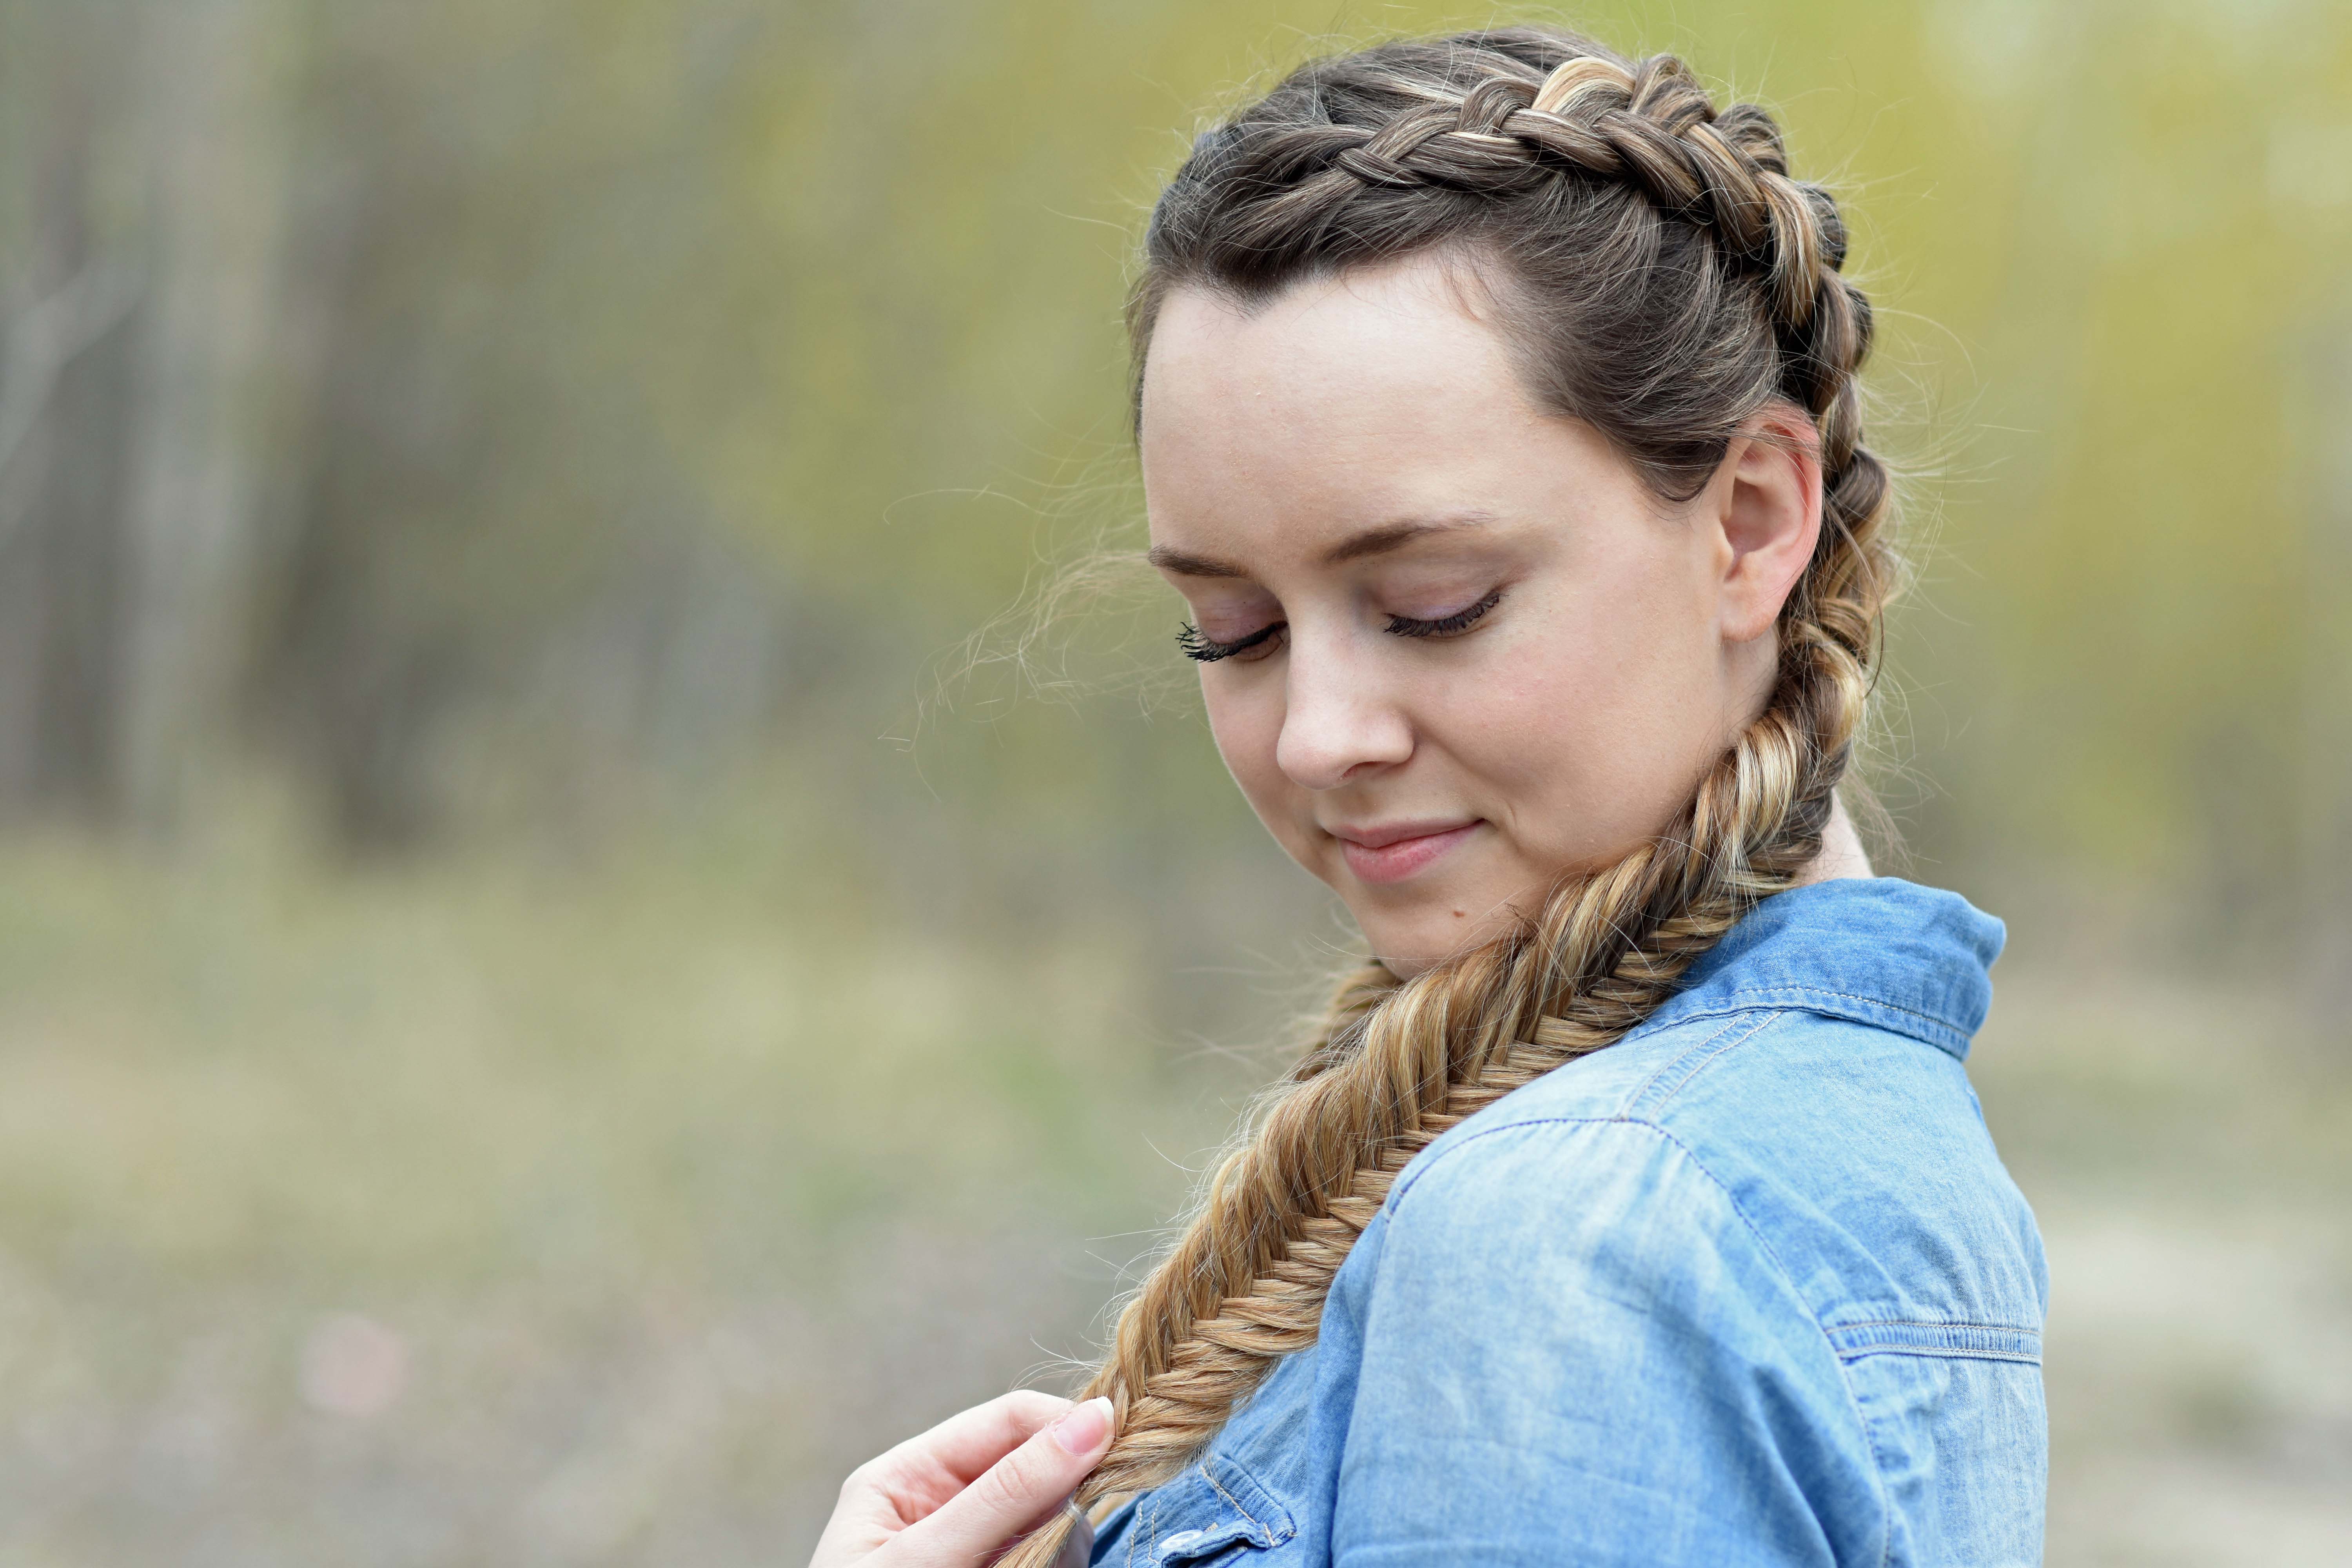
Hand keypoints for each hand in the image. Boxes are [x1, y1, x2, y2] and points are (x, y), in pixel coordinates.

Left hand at [810, 1391, 1114, 1567]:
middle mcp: (945, 1508)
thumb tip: (1092, 1420)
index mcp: (908, 1477)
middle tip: (1044, 1549)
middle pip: (1040, 1472)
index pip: (1008, 1421)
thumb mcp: (926, 1559)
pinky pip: (1051, 1558)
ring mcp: (978, 1552)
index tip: (1116, 1444)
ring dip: (1056, 1548)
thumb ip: (1006, 1493)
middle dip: (1059, 1503)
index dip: (1064, 1425)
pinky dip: (1052, 1565)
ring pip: (1057, 1525)